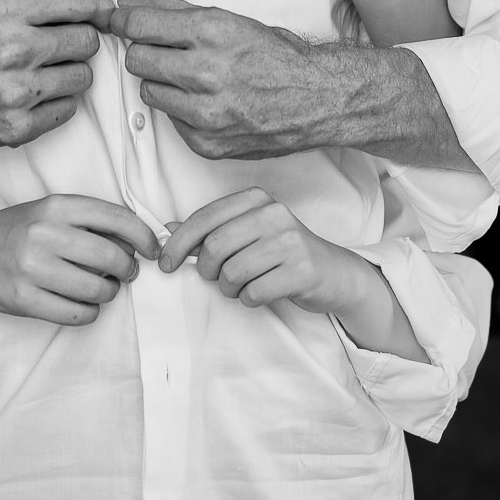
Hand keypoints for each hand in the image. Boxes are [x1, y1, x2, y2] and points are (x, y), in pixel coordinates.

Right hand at [0, 0, 108, 150]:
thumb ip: (42, 1)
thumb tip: (102, 2)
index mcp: (6, 10)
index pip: (81, 3)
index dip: (97, 8)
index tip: (99, 14)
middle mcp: (13, 48)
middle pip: (87, 41)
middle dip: (80, 41)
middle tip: (63, 45)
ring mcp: (16, 91)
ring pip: (83, 77)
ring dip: (71, 73)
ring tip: (46, 71)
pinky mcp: (16, 127)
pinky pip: (68, 110)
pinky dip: (58, 102)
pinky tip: (36, 95)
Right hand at [0, 194, 159, 326]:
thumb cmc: (15, 231)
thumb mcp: (48, 211)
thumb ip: (87, 221)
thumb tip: (136, 240)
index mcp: (55, 206)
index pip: (116, 218)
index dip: (143, 236)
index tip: (152, 249)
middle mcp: (45, 234)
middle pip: (112, 256)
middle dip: (128, 269)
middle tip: (126, 273)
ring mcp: (32, 268)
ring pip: (97, 288)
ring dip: (109, 292)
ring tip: (103, 288)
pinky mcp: (24, 299)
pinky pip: (76, 314)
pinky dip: (89, 312)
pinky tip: (85, 305)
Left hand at [98, 0, 339, 158]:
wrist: (317, 100)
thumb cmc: (277, 57)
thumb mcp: (231, 20)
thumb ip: (176, 11)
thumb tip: (129, 6)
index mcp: (212, 31)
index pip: (139, 25)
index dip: (123, 23)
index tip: (119, 24)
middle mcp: (206, 71)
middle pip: (136, 59)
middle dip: (145, 52)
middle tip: (164, 53)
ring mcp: (205, 111)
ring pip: (148, 92)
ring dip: (162, 83)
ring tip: (191, 79)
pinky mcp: (205, 142)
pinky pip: (170, 121)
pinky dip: (181, 111)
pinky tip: (207, 103)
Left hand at [158, 187, 370, 314]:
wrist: (333, 273)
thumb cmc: (283, 253)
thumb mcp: (248, 233)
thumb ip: (210, 230)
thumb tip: (168, 230)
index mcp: (257, 199)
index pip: (205, 218)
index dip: (178, 243)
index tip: (166, 264)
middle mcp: (274, 214)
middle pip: (215, 247)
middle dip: (208, 270)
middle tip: (217, 277)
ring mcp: (291, 241)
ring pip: (232, 273)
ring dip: (230, 288)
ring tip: (244, 285)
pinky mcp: (302, 270)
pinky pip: (254, 293)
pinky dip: (250, 299)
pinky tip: (262, 292)